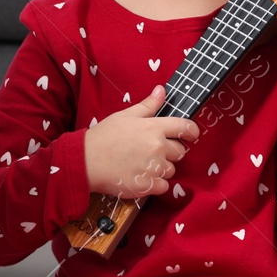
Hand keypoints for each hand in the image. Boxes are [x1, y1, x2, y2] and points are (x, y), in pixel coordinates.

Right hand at [83, 84, 200, 197]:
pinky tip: (140, 177)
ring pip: (171, 170)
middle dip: (169, 152)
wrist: (85, 161)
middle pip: (179, 152)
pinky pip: (163, 186)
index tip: (189, 135)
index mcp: (154, 127)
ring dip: (161, 169)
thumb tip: (162, 90)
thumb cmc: (103, 137)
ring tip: (141, 165)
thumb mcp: (125, 116)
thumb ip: (148, 105)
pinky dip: (154, 184)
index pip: (186, 128)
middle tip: (149, 152)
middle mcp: (157, 147)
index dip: (191, 132)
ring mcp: (153, 168)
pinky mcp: (147, 185)